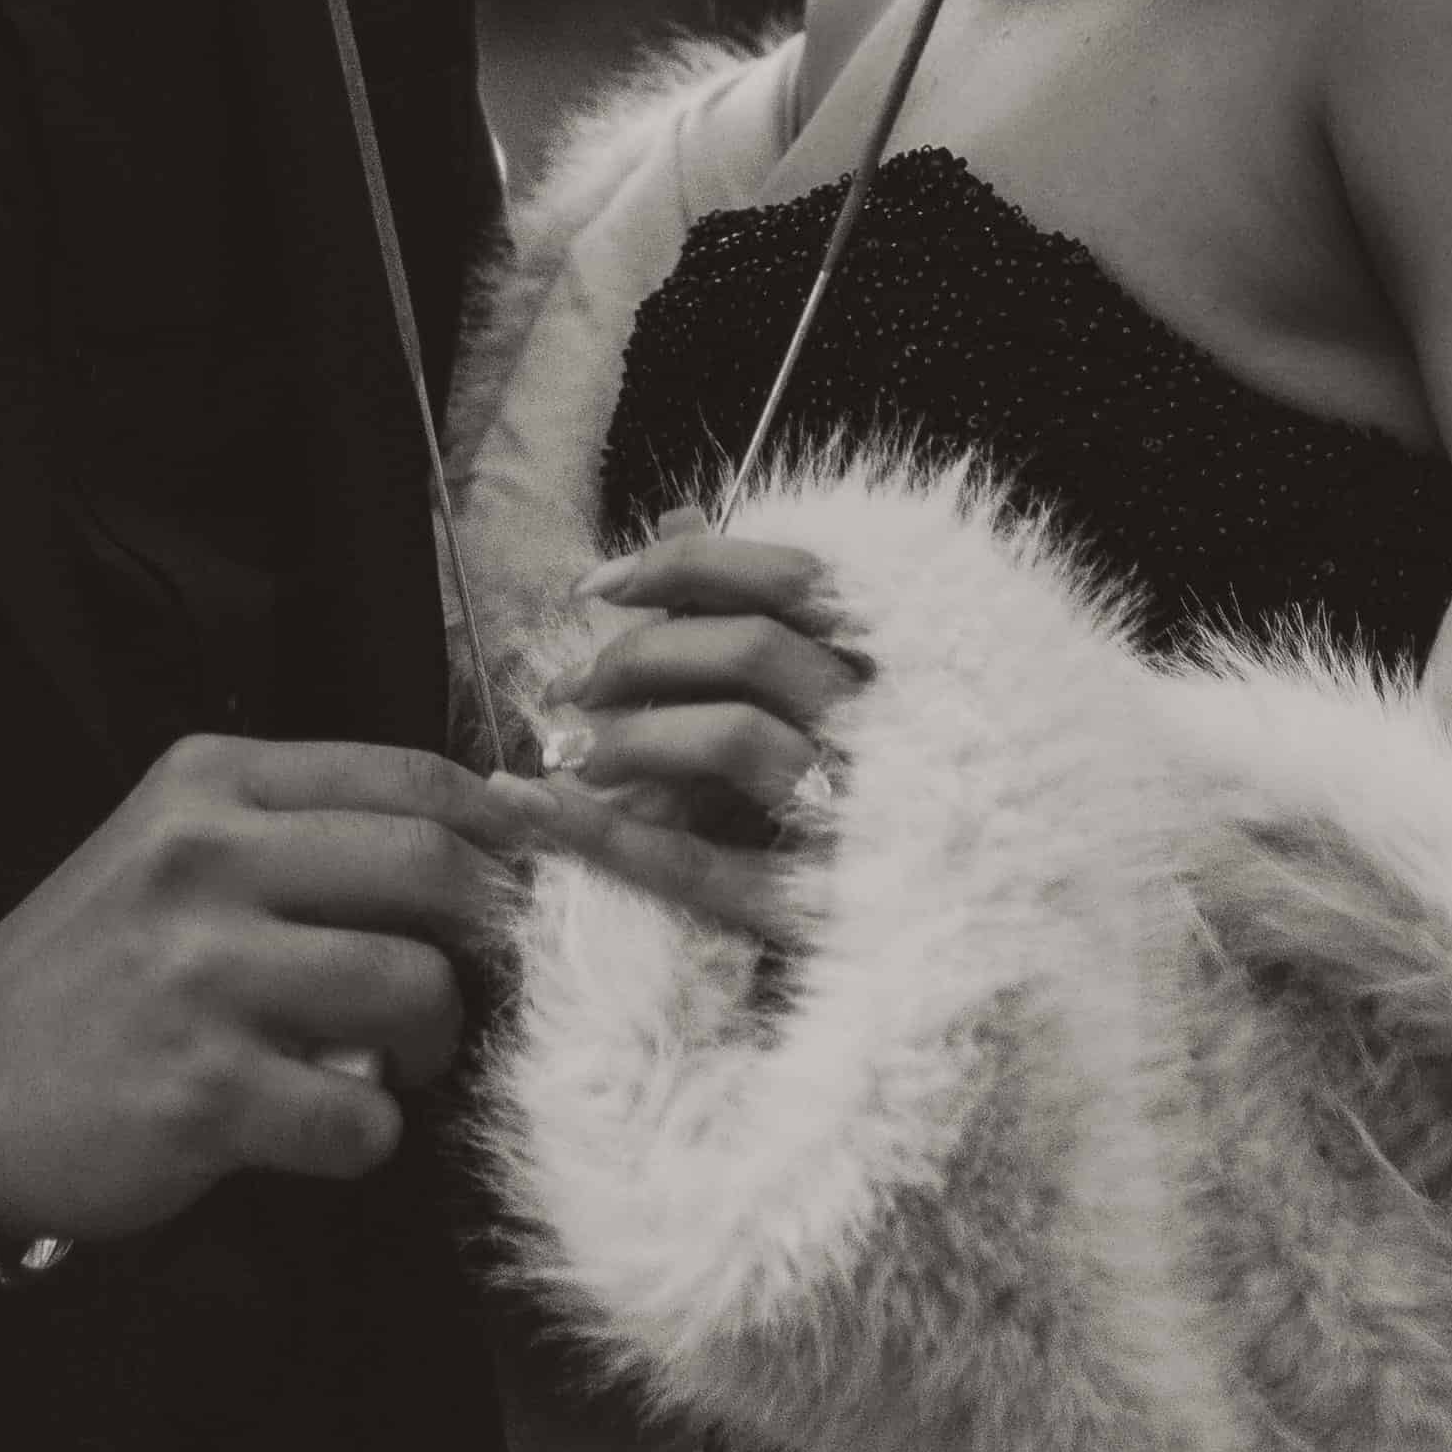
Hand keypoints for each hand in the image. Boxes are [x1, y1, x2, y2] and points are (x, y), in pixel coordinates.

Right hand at [0, 737, 612, 1248]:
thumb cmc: (100, 967)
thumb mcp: (178, 848)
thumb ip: (305, 831)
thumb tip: (478, 840)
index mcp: (212, 784)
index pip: (411, 775)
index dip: (500, 833)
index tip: (528, 881)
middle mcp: (206, 860)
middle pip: (434, 870)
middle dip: (488, 937)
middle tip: (480, 982)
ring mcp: (202, 975)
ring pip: (415, 989)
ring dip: (435, 1040)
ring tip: (400, 1059)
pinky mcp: (203, 1090)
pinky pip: (361, 1115)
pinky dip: (367, 1134)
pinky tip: (325, 1125)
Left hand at [548, 529, 865, 886]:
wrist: (915, 935)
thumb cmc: (850, 778)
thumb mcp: (811, 679)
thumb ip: (743, 598)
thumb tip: (677, 517)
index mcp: (880, 662)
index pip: (789, 577)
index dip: (683, 566)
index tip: (597, 587)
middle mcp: (877, 727)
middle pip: (751, 649)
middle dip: (642, 655)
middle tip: (574, 687)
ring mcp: (854, 816)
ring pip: (734, 738)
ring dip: (634, 735)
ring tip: (577, 754)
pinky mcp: (810, 905)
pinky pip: (697, 868)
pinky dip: (603, 837)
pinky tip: (536, 807)